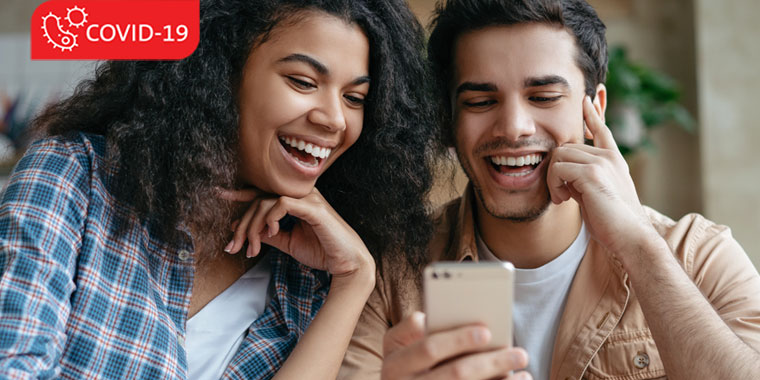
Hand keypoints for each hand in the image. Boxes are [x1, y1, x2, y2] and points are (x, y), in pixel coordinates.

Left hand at [217, 187, 373, 277]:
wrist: (347, 263)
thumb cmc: (323, 251)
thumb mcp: (289, 243)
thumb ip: (270, 235)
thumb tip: (245, 230)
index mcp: (296, 201)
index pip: (264, 192)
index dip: (241, 193)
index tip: (220, 195)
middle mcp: (301, 195)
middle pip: (259, 198)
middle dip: (242, 223)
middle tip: (233, 245)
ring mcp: (308, 199)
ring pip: (266, 201)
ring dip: (253, 226)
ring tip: (252, 248)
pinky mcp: (313, 208)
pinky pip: (281, 203)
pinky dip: (270, 218)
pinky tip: (271, 233)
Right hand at [382, 312, 530, 379]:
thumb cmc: (406, 361)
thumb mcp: (397, 344)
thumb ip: (412, 328)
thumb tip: (434, 318)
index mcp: (396, 365)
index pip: (429, 349)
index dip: (458, 339)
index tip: (486, 331)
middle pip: (456, 374)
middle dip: (491, 362)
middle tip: (519, 353)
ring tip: (525, 373)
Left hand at [546, 96, 657, 256]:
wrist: (631, 237)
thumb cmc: (614, 223)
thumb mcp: (597, 194)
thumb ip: (584, 179)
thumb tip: (565, 175)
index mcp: (614, 160)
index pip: (601, 130)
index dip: (592, 114)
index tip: (585, 99)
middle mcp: (609, 157)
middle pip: (566, 147)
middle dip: (556, 171)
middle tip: (562, 194)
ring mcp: (602, 162)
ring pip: (559, 155)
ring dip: (553, 179)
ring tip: (563, 198)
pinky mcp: (592, 174)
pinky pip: (558, 168)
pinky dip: (554, 185)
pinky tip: (563, 200)